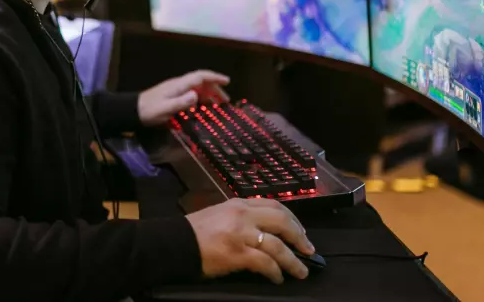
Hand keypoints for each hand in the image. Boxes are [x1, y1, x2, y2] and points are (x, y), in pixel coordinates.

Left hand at [137, 70, 229, 125]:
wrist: (133, 111)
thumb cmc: (149, 110)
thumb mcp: (165, 109)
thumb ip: (180, 102)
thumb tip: (196, 94)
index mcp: (179, 85)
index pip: (200, 76)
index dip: (214, 77)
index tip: (227, 81)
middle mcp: (179, 85)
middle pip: (201, 82)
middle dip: (215, 88)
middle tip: (226, 101)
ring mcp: (176, 90)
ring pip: (197, 88)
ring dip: (209, 94)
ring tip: (218, 106)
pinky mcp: (173, 96)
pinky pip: (191, 94)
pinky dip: (201, 99)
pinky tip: (204, 108)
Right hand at [186, 198, 314, 282]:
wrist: (174, 243)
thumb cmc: (194, 231)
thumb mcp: (219, 214)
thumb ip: (240, 217)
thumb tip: (262, 231)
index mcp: (238, 204)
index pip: (273, 206)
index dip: (292, 219)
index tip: (300, 231)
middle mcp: (243, 215)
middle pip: (282, 221)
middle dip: (299, 236)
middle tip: (309, 250)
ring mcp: (242, 234)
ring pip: (277, 245)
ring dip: (293, 260)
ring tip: (301, 271)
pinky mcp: (238, 253)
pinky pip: (265, 263)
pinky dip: (275, 272)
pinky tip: (278, 279)